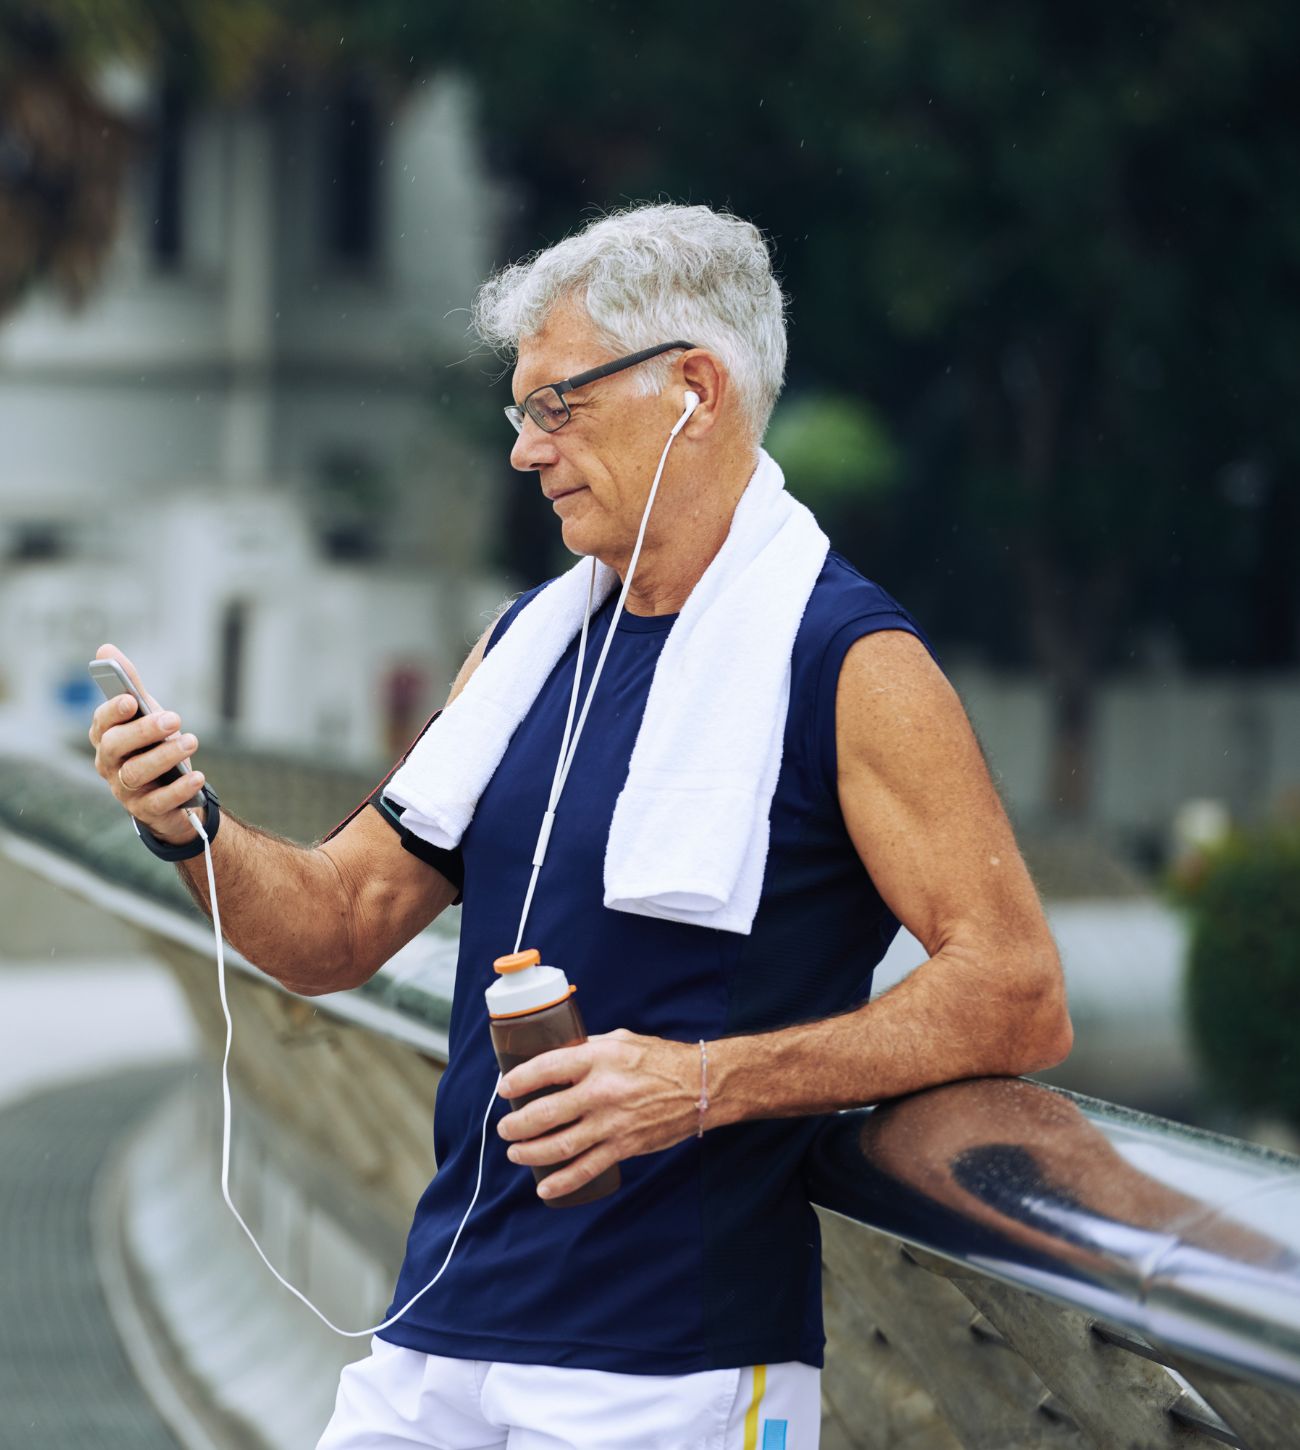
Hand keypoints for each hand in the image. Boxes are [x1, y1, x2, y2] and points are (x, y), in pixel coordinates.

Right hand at [88, 644, 204, 846]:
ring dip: (165, 756)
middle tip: (174, 718)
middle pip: (115, 748)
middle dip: (143, 731)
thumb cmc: (153, 745)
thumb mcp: (145, 714)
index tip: (131, 700)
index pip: (102, 723)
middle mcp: (109, 764)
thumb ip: (130, 685)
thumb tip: (106, 649)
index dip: (113, 712)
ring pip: (136, 774)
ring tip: (191, 741)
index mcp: (106, 737)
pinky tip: (197, 776)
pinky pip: (158, 803)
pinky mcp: (146, 811)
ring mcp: (125, 790)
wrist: (173, 792)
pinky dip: (178, 789)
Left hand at [497, 1029, 699, 1200]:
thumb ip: (587, 1049)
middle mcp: (602, 1091)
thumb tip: (556, 1056)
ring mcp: (612, 1123)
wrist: (700, 1086)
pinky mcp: (624, 1146)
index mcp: (598, 1058)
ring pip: (560, 1145)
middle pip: (546, 1113)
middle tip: (504, 1127)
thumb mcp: (620, 1040)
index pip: (547, 1068)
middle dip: (516, 1124)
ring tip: (514, 1151)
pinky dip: (562, 1181)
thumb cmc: (659, 1059)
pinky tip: (544, 1187)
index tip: (504, 1089)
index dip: (519, 1080)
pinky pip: (587, 1168)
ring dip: (530, 1152)